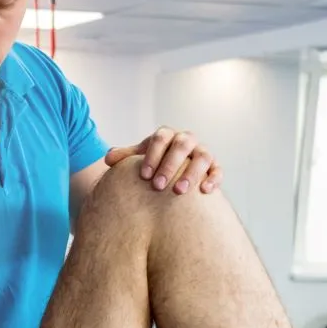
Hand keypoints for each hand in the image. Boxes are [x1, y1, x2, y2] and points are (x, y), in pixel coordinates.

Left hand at [105, 126, 220, 194]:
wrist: (172, 170)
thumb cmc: (153, 163)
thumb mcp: (139, 158)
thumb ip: (125, 157)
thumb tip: (108, 159)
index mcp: (167, 135)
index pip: (160, 139)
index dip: (152, 155)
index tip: (144, 176)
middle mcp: (186, 140)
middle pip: (181, 145)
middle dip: (170, 165)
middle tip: (157, 186)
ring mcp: (201, 152)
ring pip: (202, 157)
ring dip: (191, 173)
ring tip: (179, 191)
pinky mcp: (214, 166)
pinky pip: (217, 170)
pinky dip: (213, 178)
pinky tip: (205, 191)